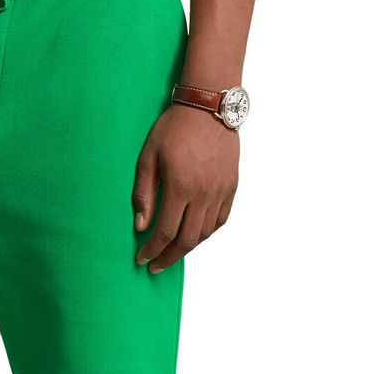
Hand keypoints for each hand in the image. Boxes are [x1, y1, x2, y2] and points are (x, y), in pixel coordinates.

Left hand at [131, 103, 238, 273]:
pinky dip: (206, 233)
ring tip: (172, 253)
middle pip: (187, 240)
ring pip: (205, 233)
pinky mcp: (232, 186)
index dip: (151, 251)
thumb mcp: (148, 158)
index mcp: (180, 187)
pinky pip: (221, 220)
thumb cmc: (173, 129)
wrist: (209, 107)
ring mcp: (221, 191)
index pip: (164, 232)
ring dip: (187, 248)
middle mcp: (204, 193)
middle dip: (168, 257)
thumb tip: (140, 226)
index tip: (141, 259)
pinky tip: (194, 236)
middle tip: (155, 266)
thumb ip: (143, 194)